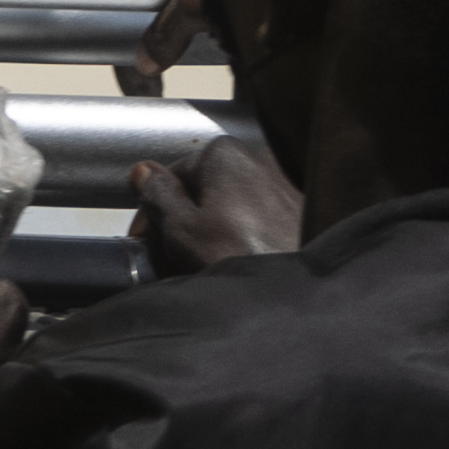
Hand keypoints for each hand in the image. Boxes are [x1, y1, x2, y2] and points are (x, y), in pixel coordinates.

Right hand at [128, 121, 307, 272]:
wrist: (305, 294)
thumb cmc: (247, 258)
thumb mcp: (183, 230)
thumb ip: (158, 197)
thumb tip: (143, 173)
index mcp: (224, 153)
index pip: (170, 177)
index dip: (150, 214)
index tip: (144, 244)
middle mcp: (257, 159)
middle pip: (203, 191)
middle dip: (184, 225)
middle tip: (173, 262)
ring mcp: (283, 185)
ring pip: (231, 209)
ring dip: (213, 235)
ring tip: (207, 271)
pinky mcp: (302, 213)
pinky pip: (259, 222)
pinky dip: (243, 241)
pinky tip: (239, 268)